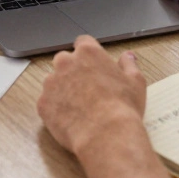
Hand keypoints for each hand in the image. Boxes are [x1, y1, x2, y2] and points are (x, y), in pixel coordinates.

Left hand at [37, 36, 146, 155]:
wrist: (106, 135)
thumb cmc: (123, 107)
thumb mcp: (135, 82)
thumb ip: (128, 65)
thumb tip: (128, 57)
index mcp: (88, 53)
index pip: (83, 43)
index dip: (88, 54)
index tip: (92, 65)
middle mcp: (65, 63)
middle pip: (65, 61)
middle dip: (73, 71)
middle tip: (87, 89)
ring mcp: (51, 83)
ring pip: (53, 82)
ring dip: (62, 90)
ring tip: (79, 107)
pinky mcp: (42, 103)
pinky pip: (47, 102)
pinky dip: (56, 108)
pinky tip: (70, 119)